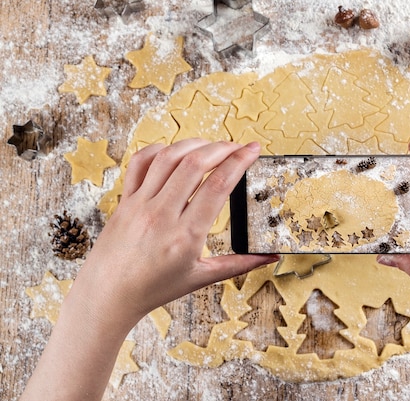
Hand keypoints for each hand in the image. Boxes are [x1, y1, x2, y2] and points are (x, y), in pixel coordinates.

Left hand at [21, 140, 278, 400]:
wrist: (108, 296)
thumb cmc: (153, 289)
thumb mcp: (201, 278)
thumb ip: (238, 264)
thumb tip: (269, 258)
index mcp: (185, 237)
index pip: (217, 187)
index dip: (239, 162)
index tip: (252, 151)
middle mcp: (161, 216)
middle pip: (194, 165)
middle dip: (221, 148)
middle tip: (237, 146)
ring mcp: (140, 205)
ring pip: (168, 158)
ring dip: (194, 145)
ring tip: (211, 146)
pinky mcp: (125, 200)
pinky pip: (140, 163)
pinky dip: (159, 150)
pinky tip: (175, 152)